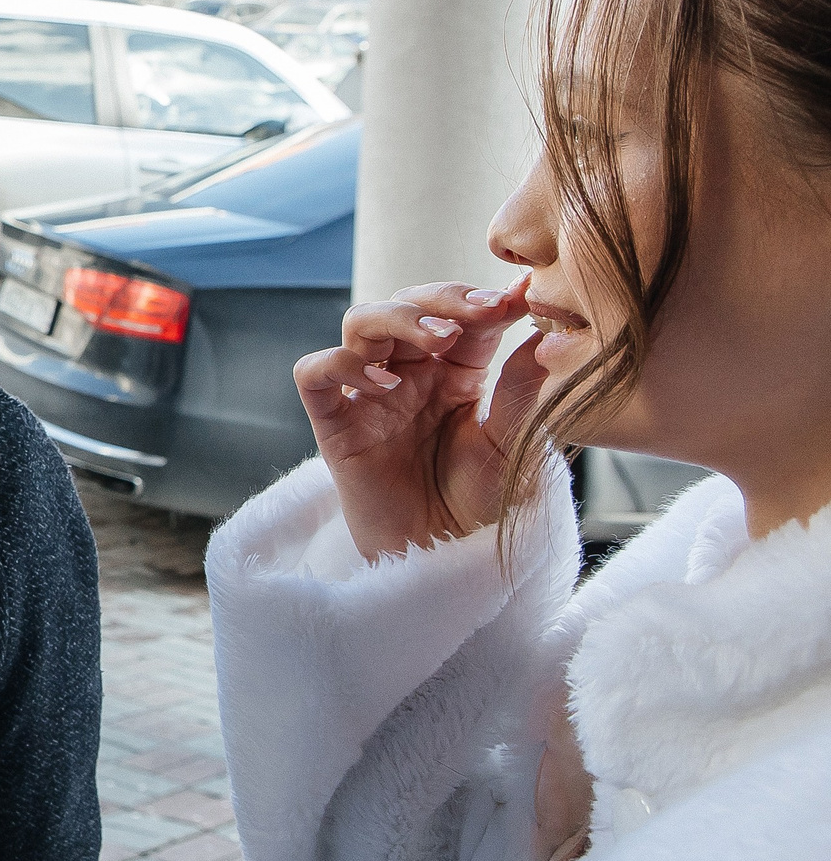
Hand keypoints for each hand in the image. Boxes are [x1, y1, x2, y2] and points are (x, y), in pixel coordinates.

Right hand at [293, 276, 549, 559]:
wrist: (446, 564)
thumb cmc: (484, 507)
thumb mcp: (513, 445)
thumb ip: (521, 390)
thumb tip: (546, 334)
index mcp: (457, 372)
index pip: (464, 316)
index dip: (485, 299)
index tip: (518, 296)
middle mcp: (409, 375)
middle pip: (407, 304)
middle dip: (442, 299)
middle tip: (480, 311)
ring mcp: (368, 396)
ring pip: (360, 324)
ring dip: (398, 317)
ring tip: (439, 338)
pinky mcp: (335, 425)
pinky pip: (315, 375)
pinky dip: (340, 364)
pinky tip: (382, 384)